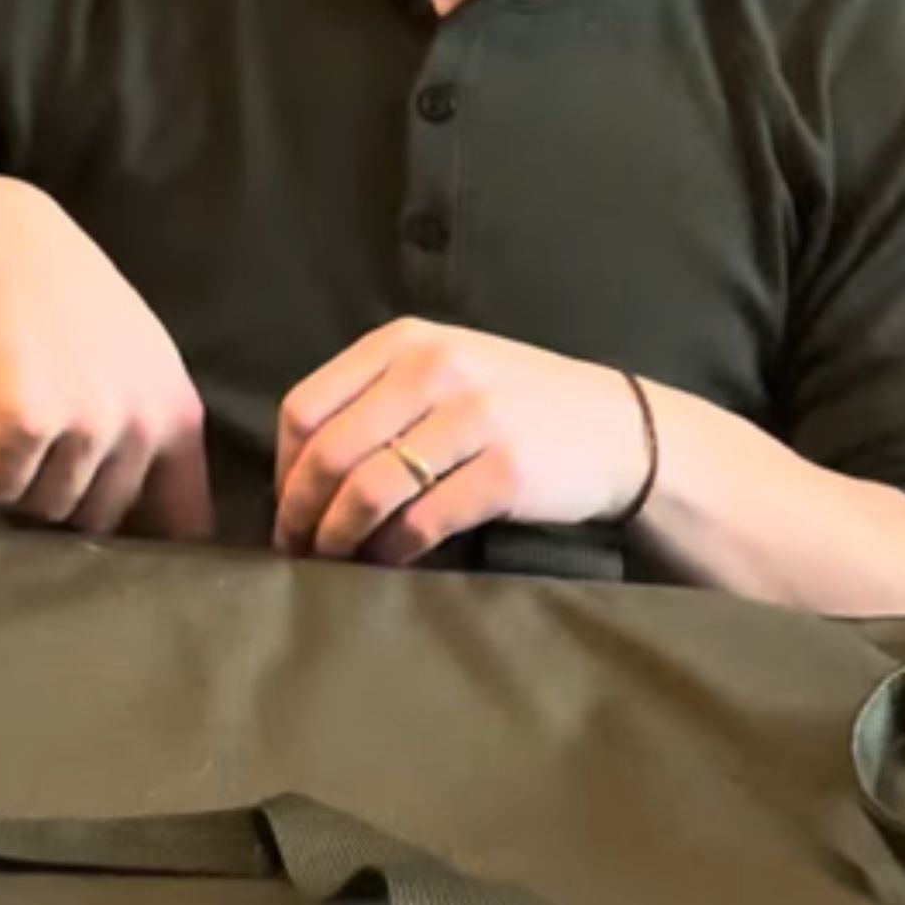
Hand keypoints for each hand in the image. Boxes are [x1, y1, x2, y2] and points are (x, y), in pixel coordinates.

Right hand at [0, 178, 212, 538]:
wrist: (3, 250)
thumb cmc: (71, 310)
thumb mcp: (141, 365)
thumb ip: (155, 435)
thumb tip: (164, 527)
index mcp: (179, 414)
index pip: (185, 521)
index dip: (152, 542)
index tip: (126, 542)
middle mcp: (140, 425)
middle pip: (100, 521)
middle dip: (68, 493)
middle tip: (49, 432)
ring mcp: (84, 426)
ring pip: (46, 508)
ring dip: (25, 476)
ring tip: (24, 408)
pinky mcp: (25, 424)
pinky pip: (0, 487)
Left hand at [274, 318, 648, 563]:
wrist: (619, 428)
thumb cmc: (517, 403)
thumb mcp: (446, 368)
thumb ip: (378, 397)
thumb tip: (300, 470)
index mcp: (406, 341)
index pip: (306, 406)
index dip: (284, 466)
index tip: (285, 504)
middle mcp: (435, 368)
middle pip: (329, 452)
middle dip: (301, 511)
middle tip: (296, 548)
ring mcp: (473, 417)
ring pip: (368, 489)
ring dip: (338, 537)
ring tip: (332, 561)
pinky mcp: (505, 471)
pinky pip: (421, 522)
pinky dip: (390, 552)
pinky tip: (385, 564)